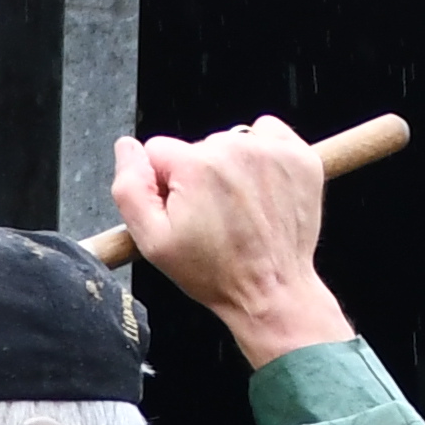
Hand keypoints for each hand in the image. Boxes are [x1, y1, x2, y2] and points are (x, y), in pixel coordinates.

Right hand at [108, 116, 353, 364]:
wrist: (271, 290)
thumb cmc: (214, 272)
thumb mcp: (153, 241)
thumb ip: (130, 188)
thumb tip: (127, 148)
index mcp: (194, 165)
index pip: (159, 151)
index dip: (164, 184)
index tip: (182, 211)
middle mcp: (234, 147)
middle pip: (197, 147)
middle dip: (198, 177)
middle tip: (213, 218)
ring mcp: (271, 150)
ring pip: (230, 142)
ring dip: (231, 168)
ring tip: (240, 209)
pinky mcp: (298, 156)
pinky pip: (268, 133)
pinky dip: (263, 155)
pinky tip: (260, 189)